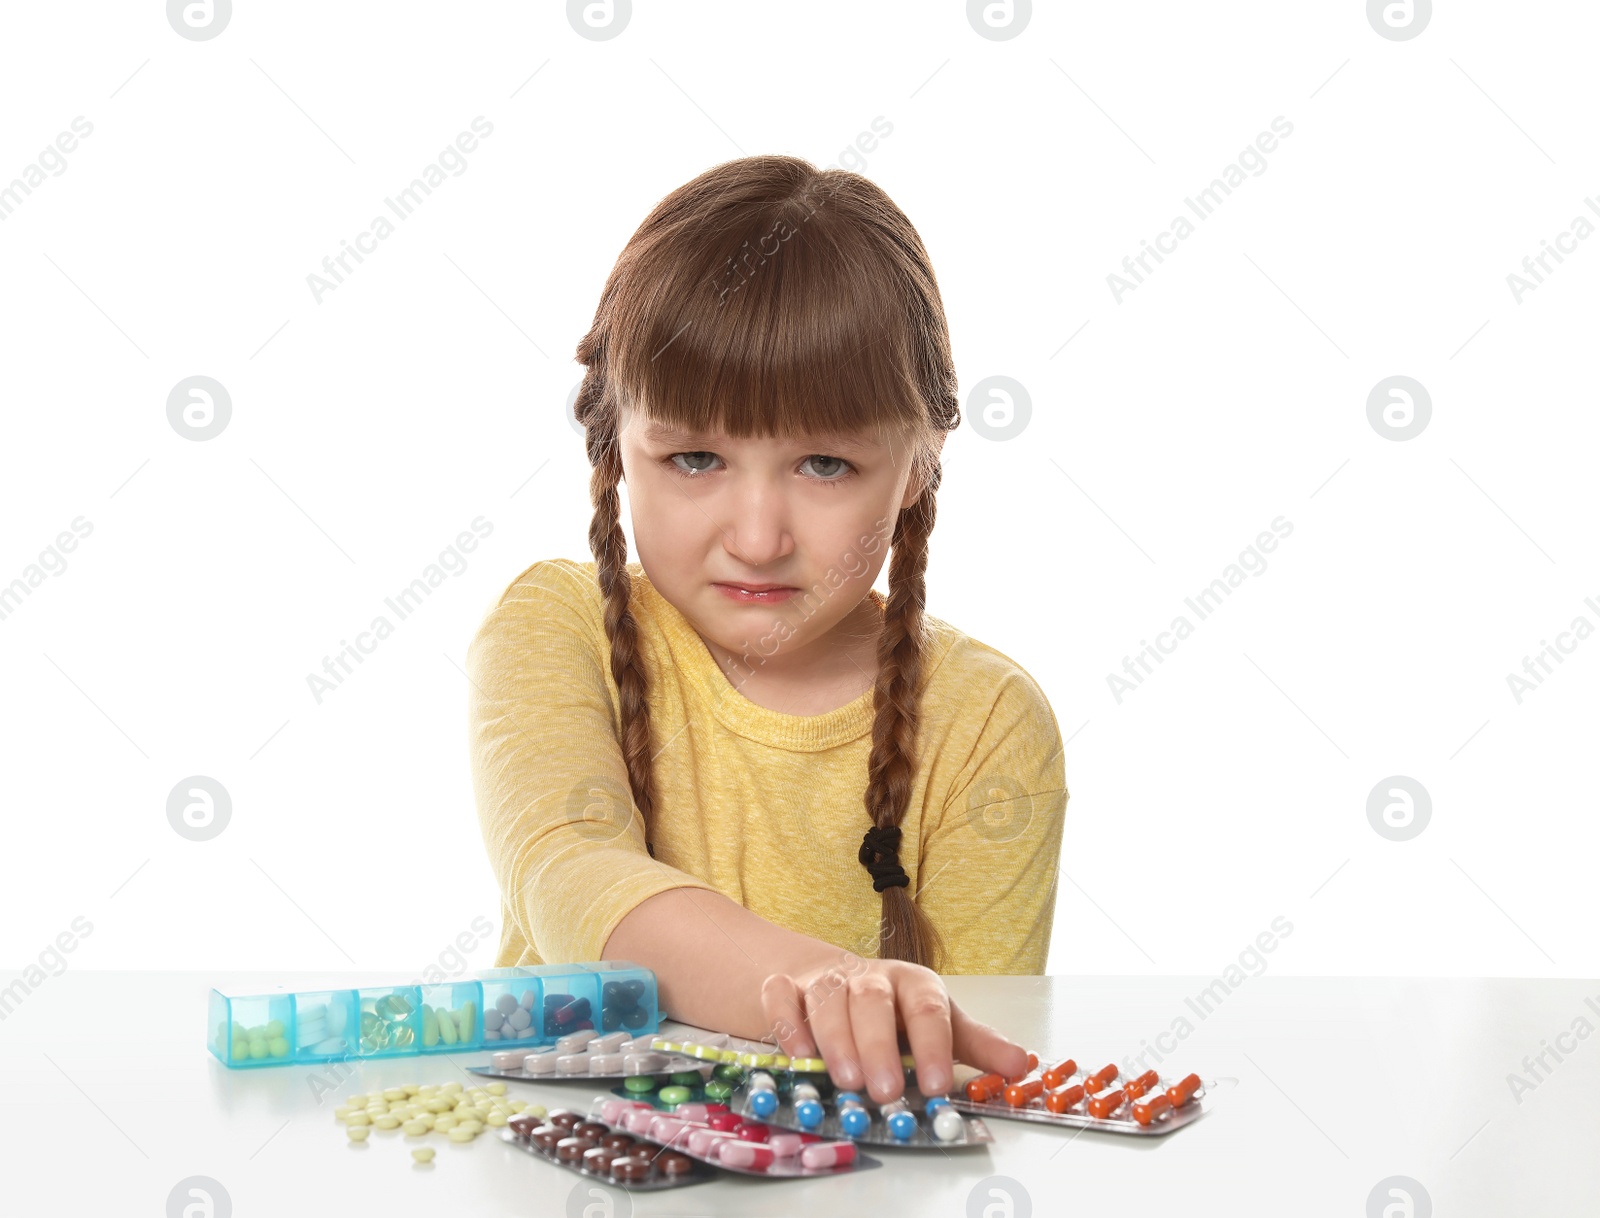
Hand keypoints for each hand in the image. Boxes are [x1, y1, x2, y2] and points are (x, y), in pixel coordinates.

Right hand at [760, 957, 1028, 1104]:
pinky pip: (780, 997)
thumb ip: (977, 1046)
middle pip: (874, 1002)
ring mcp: (827, 980)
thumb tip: (1023, 1065)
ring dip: (836, 1041)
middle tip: (885, 1091)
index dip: (933, 1046)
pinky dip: (786, 1023)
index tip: (937, 1085)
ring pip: (828, 1000)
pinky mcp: (788, 987)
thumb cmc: (898, 1012)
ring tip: (845, 1082)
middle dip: (880, 1047)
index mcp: (914, 984)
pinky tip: (797, 1053)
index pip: (928, 1009)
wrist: (838, 979)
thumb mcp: (941, 1024)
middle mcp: (870, 978)